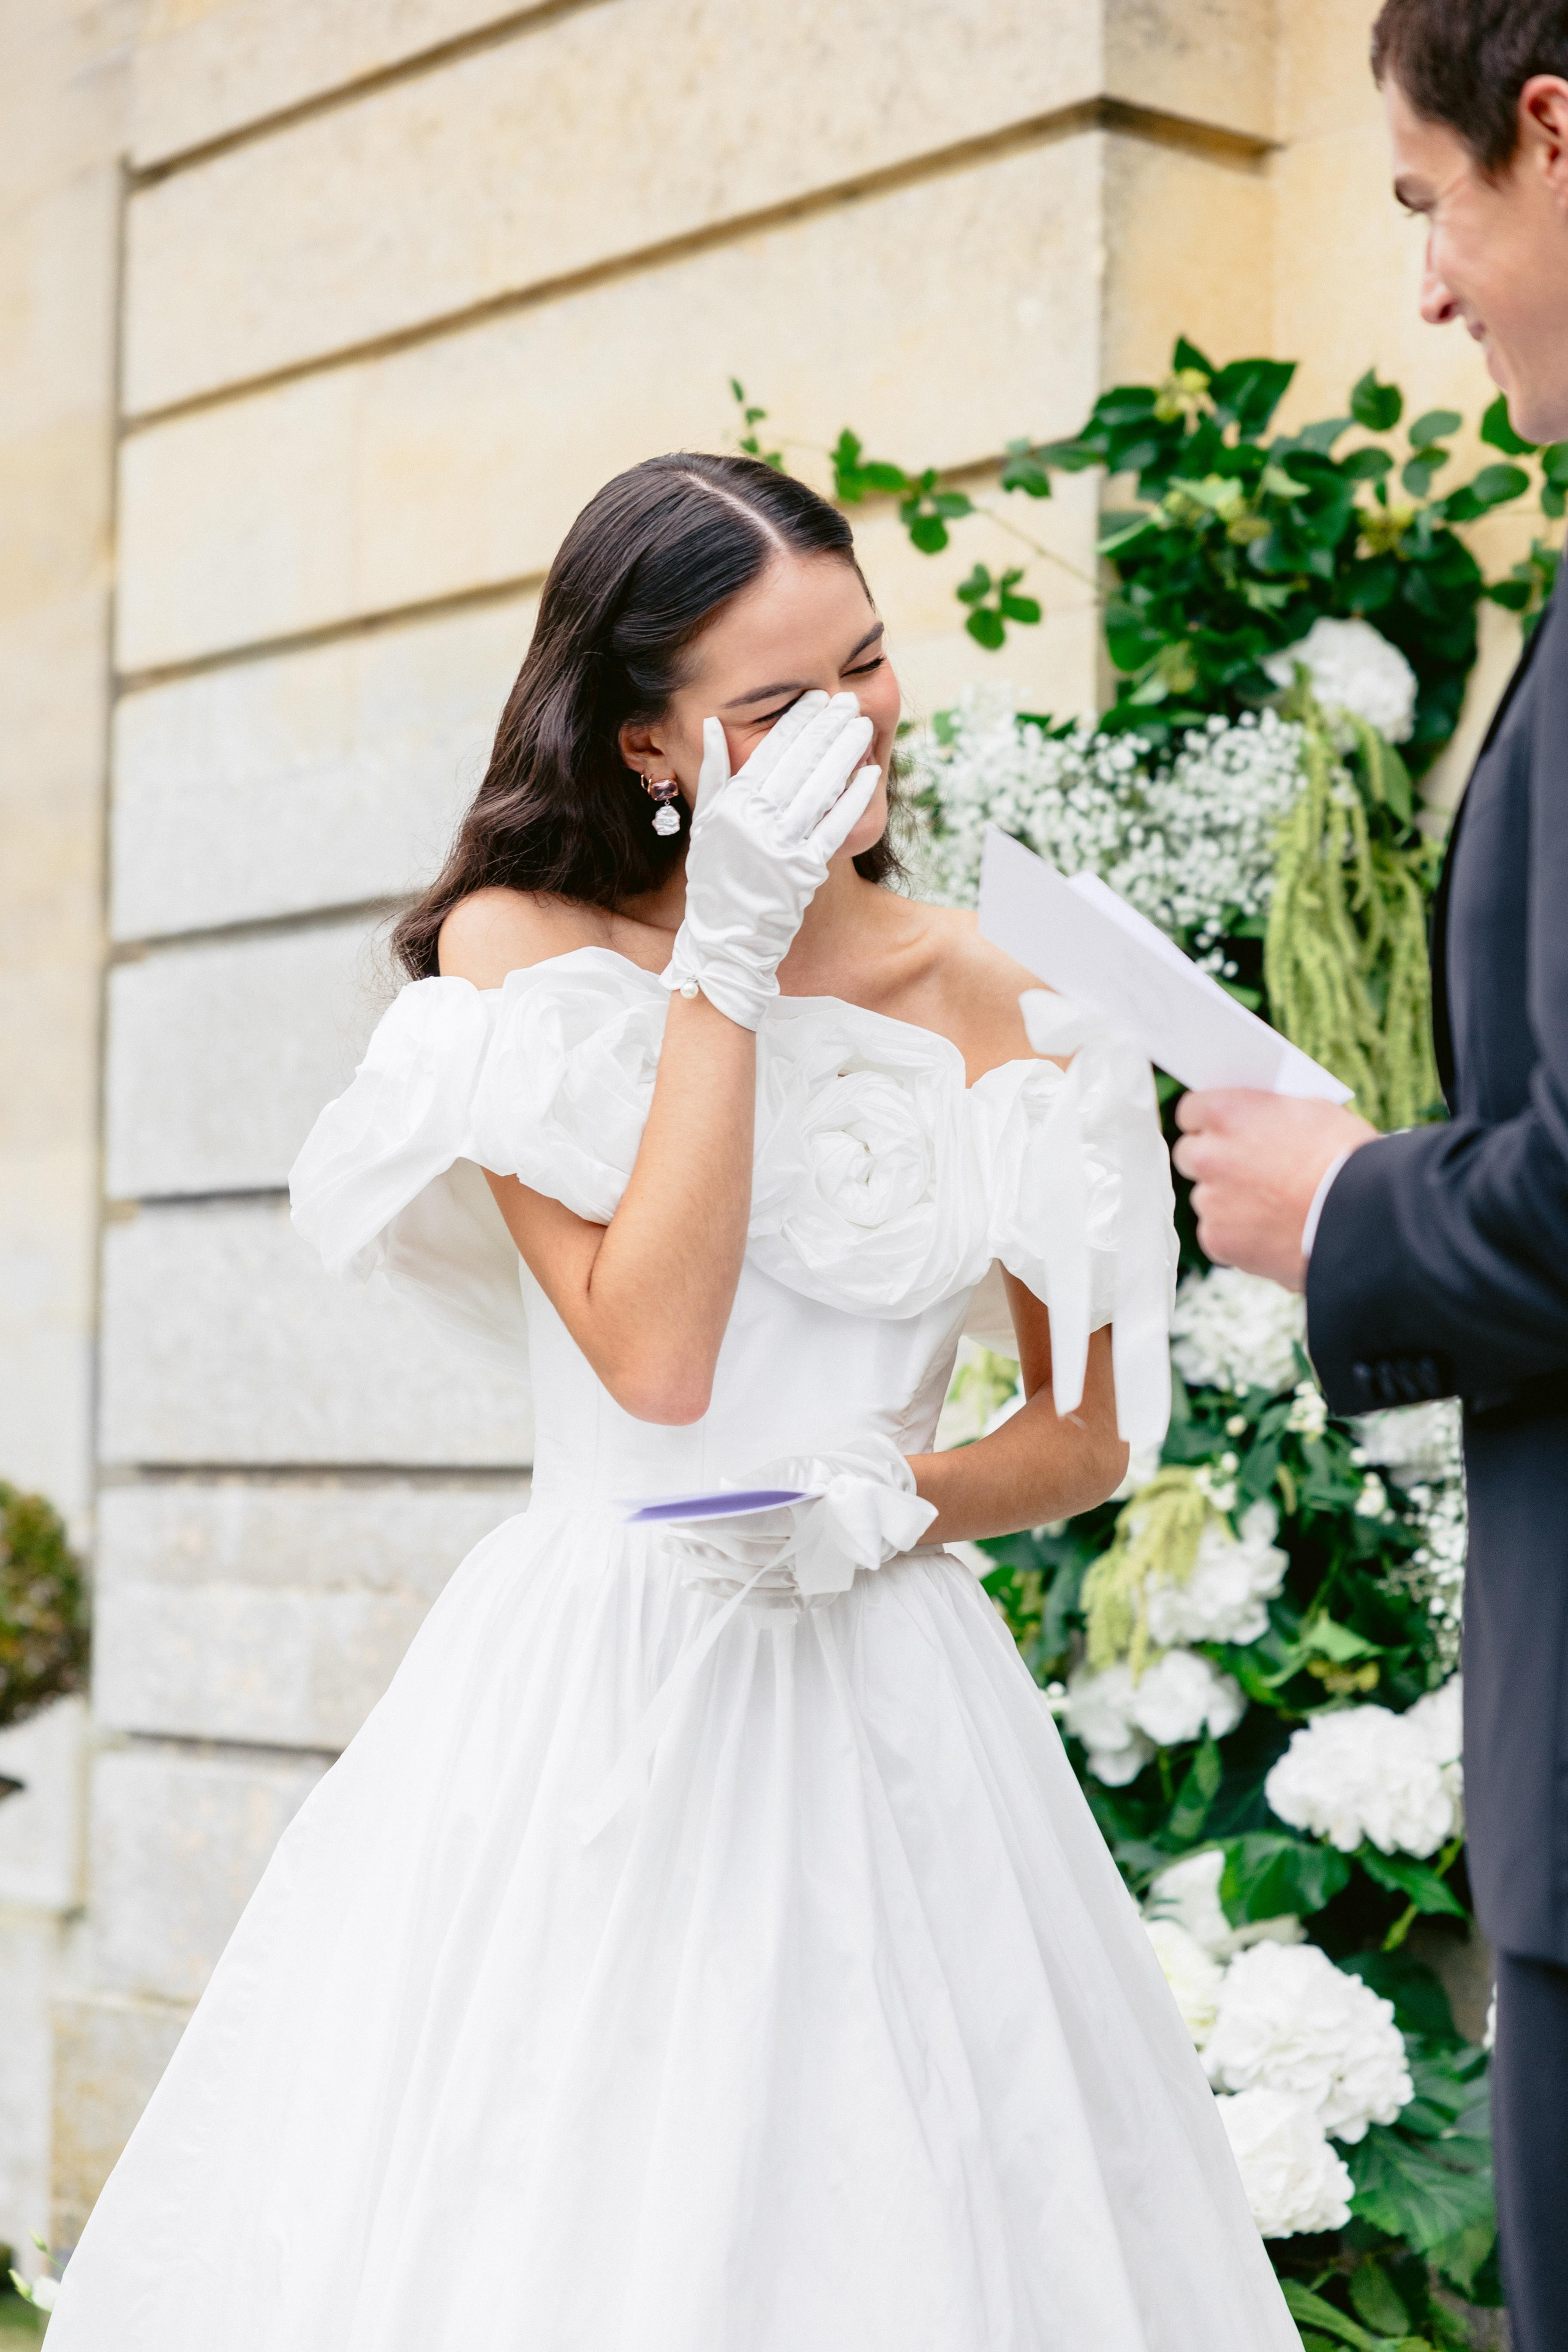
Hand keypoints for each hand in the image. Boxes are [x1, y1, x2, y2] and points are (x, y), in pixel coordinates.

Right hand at [663, 691, 879, 1029]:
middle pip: (799, 763)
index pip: (768, 751)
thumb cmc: (715, 879)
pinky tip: (868, 776)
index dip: (796, 721)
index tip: (816, 698)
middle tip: (848, 702)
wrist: (726, 938)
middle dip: (827, 727)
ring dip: (845, 753)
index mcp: (730, 806)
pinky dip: (852, 800)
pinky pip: (834, 827)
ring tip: (862, 727)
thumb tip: (711, 724)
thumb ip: (712, 774)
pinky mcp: (804, 870)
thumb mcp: (705, 824)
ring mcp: (780, 846)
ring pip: (819, 788)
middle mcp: (754, 822)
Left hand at [673, 1437, 936, 1600]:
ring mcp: (815, 1574)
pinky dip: (738, 1595)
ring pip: (754, 1578)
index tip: (676, 1516)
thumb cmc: (855, 1477)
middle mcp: (812, 1547)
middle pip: (746, 1552)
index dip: (711, 1521)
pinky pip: (771, 1598)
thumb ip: (771, 1483)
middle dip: (702, 1547)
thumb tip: (727, 1490)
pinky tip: (710, 1587)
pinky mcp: (817, 1588)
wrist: (902, 1507)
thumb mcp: (814, 1467)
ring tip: (678, 1561)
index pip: (750, 1521)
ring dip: (711, 1571)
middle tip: (665, 1540)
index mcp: (812, 1512)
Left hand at [1171, 1090, 1377, 1290]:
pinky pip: (1218, 1234)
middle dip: (1213, 1160)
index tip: (1219, 1130)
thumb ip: (1269, 1113)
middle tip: (1244, 1170)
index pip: (1190, 1111)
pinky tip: (1272, 1234)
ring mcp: (1210, 1201)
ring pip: (1206, 1198)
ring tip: (1271, 1208)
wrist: (1363, 1216)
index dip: (1208, 1121)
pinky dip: (1239, 1236)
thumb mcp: (1312, 1110)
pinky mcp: (1218, 1241)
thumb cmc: (1346, 1157)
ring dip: (1227, 1201)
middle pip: (1190, 1155)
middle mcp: (1208, 1155)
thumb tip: (1257, 1118)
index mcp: (1226, 1113)